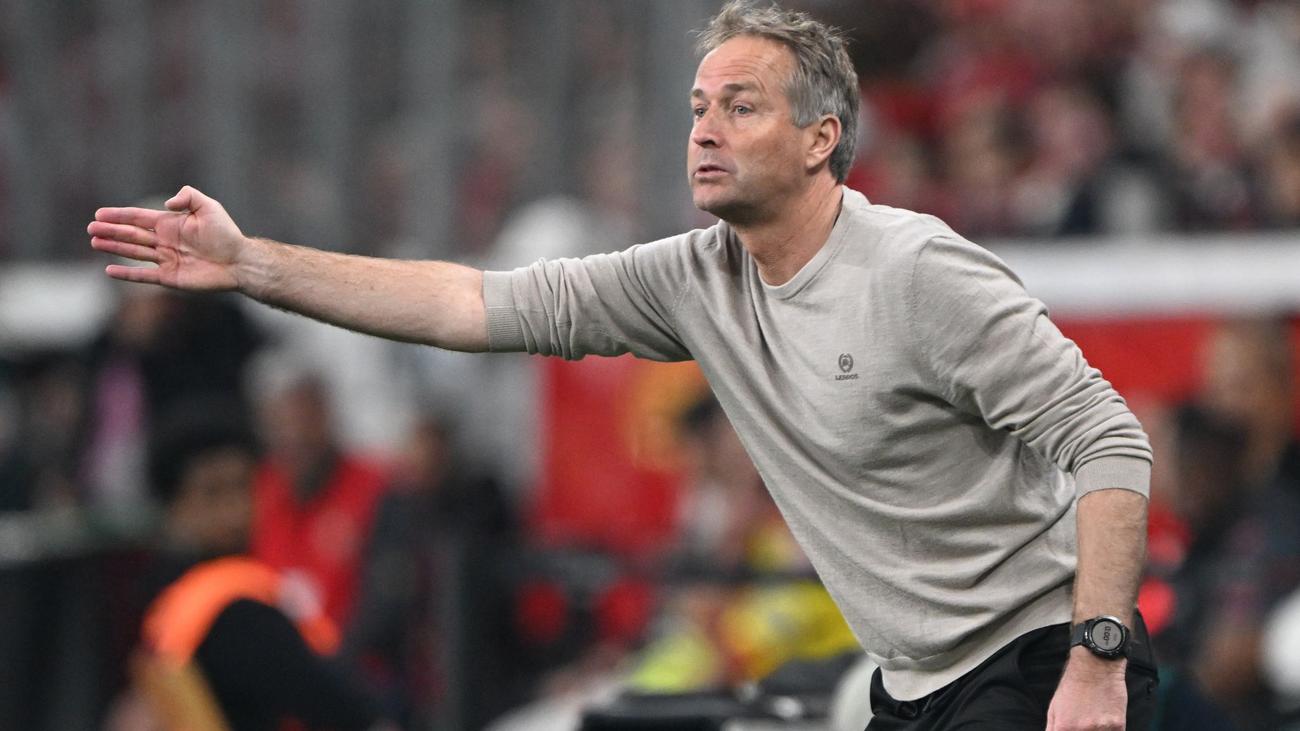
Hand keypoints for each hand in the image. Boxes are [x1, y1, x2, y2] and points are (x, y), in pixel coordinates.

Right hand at [89, 185, 247, 291]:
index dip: (119, 215)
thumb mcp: (208, 207)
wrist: (239, 261)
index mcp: (170, 224)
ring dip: (114, 247)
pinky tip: (109, 271)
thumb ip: (187, 197)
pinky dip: (127, 274)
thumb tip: (164, 204)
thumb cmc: (226, 234)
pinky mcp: (170, 277)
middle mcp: (165, 241)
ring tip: (94, 242)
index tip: (99, 214)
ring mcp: (166, 259)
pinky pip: (144, 275)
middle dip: (111, 231)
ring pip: (134, 252)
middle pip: (132, 234)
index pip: (138, 218)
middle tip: (91, 228)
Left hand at [1046, 648, 1127, 729]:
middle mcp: (1082, 730)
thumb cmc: (1073, 684)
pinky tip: (1105, 720)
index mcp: (1064, 727)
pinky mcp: (1118, 725)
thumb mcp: (1054, 706)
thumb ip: (1052, 727)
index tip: (1071, 730)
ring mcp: (1101, 729)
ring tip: (1094, 719)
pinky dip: (1109, 730)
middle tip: (1084, 723)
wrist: (1095, 666)